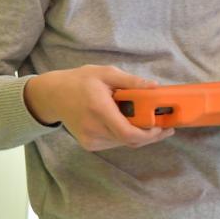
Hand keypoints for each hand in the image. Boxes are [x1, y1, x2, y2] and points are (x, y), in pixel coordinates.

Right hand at [24, 64, 176, 151]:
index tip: (163, 127)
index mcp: (99, 110)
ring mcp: (90, 140)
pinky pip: (114, 143)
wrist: (53, 96)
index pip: (128, 133)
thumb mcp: (106, 73)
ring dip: (139, 135)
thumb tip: (154, 87)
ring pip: (123, 143)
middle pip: (129, 141)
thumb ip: (131, 81)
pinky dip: (126, 135)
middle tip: (166, 127)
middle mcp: (94, 129)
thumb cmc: (80, 81)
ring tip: (150, 122)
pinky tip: (131, 124)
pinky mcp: (89, 145)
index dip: (149, 134)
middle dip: (150, 135)